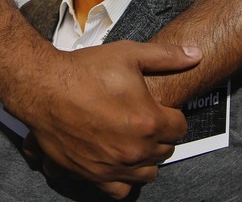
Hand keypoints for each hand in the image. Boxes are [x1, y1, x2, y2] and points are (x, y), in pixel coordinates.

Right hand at [14, 41, 200, 198]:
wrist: (44, 87)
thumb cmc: (85, 70)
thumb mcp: (129, 54)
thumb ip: (167, 57)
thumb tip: (197, 55)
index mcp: (149, 122)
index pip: (180, 127)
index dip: (172, 115)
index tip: (161, 108)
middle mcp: (135, 149)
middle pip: (165, 151)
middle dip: (161, 136)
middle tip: (146, 120)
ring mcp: (113, 166)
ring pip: (147, 173)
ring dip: (147, 159)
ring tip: (135, 142)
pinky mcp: (92, 175)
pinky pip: (120, 191)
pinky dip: (124, 180)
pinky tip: (118, 163)